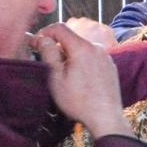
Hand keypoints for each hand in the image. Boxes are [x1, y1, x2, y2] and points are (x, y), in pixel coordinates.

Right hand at [32, 23, 131, 139]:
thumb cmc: (78, 102)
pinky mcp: (110, 65)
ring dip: (69, 56)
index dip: (44, 33)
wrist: (106, 118)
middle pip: (71, 38)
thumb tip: (42, 38)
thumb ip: (48, 54)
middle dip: (57, 47)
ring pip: (81, 48)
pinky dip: (81, 62)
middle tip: (48, 64)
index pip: (59, 28)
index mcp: (82, 47)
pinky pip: (91, 57)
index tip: (36, 44)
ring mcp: (105, 56)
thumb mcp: (56, 79)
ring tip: (64, 76)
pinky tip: (79, 80)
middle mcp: (96, 47)